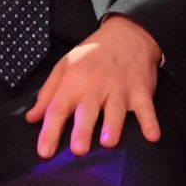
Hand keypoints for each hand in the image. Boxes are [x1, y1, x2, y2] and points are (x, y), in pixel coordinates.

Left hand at [24, 15, 161, 157]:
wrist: (127, 33)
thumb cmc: (91, 55)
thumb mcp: (64, 67)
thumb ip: (48, 94)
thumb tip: (32, 118)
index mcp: (73, 82)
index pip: (57, 108)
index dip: (49, 131)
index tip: (44, 152)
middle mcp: (95, 87)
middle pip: (87, 111)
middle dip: (82, 130)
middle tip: (78, 150)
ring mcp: (120, 89)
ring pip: (116, 110)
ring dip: (113, 126)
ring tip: (109, 142)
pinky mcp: (141, 91)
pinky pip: (146, 108)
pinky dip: (151, 121)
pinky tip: (153, 136)